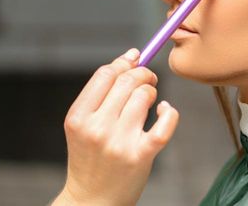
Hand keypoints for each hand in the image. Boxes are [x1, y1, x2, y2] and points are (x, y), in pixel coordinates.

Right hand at [52, 49, 178, 205]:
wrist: (93, 201)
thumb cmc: (91, 158)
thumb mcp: (83, 125)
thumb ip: (102, 93)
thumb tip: (131, 56)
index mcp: (78, 117)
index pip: (105, 74)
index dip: (124, 63)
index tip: (135, 60)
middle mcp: (97, 128)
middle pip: (127, 81)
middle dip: (143, 73)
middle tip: (148, 78)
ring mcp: (119, 142)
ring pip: (145, 96)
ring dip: (152, 92)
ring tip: (150, 101)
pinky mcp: (141, 155)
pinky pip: (165, 123)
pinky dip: (169, 112)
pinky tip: (165, 111)